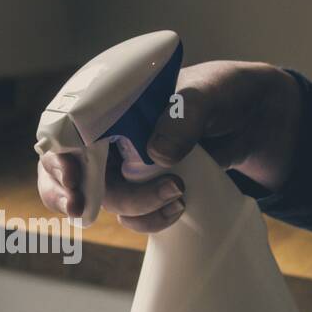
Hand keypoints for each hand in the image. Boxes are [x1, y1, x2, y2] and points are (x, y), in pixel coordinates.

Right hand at [37, 60, 301, 234]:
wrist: (252, 118)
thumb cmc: (223, 92)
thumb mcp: (209, 93)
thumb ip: (183, 117)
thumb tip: (157, 154)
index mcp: (111, 101)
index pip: (64, 128)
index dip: (58, 155)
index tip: (71, 177)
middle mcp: (109, 134)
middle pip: (70, 170)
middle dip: (75, 193)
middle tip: (83, 209)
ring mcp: (124, 166)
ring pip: (101, 200)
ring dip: (132, 207)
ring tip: (176, 195)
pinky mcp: (144, 190)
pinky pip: (131, 216)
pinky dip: (149, 220)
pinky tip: (178, 207)